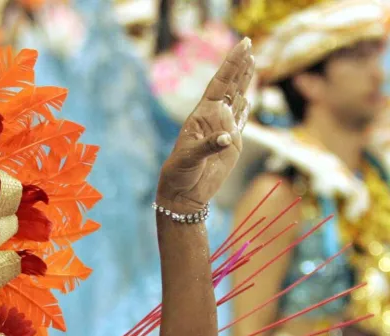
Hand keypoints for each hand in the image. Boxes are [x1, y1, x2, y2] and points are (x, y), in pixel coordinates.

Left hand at [156, 38, 254, 211]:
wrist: (184, 194)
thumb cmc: (180, 173)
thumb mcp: (190, 158)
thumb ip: (210, 146)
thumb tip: (227, 138)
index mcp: (202, 115)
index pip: (220, 84)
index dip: (231, 64)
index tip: (243, 44)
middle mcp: (214, 119)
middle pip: (230, 86)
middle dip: (239, 65)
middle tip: (249, 43)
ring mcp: (224, 130)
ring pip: (238, 100)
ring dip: (245, 82)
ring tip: (252, 61)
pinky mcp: (232, 144)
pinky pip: (240, 121)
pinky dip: (246, 109)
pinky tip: (248, 99)